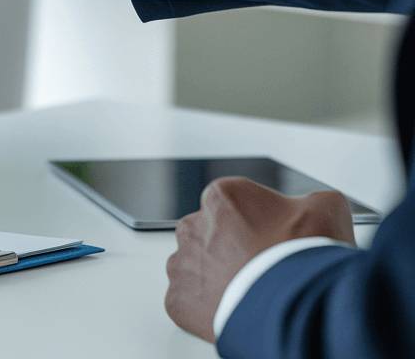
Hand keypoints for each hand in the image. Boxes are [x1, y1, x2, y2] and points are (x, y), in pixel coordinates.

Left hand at [165, 176, 356, 342]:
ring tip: (251, 294)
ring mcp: (184, 264)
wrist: (296, 311)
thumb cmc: (304, 263)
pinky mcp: (179, 300)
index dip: (257, 225)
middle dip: (232, 251)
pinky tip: (235, 311)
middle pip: (210, 235)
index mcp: (221, 197)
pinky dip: (206, 310)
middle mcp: (194, 226)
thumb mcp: (327, 211)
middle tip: (262, 271)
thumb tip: (321, 206)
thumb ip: (317, 201)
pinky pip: (188, 302)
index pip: (232, 205)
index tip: (272, 242)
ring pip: (196, 268)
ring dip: (217, 279)